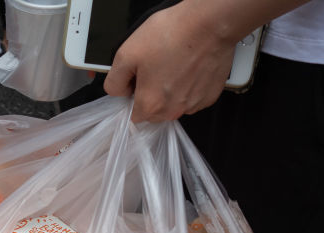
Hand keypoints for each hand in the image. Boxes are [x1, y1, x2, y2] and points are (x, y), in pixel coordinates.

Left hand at [103, 3, 237, 121]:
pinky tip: (188, 67)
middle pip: (155, 112)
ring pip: (175, 105)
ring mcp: (193, 104)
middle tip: (155, 67)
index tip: (138, 79)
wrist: (208, 25)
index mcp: (151, 104)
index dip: (133, 96)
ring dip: (171, 90)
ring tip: (173, 64)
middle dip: (152, 94)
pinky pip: (192, 97)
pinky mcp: (209, 96)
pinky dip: (189, 86)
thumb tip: (117, 91)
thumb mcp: (126, 53)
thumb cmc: (171, 35)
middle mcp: (173, 110)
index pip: (134, 116)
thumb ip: (115, 80)